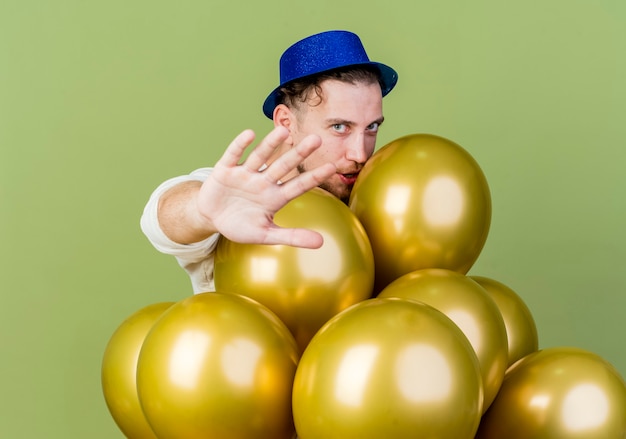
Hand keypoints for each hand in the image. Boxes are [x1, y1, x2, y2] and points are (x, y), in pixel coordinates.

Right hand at [196, 126, 335, 247]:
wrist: (211, 218)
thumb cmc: (240, 225)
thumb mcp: (265, 235)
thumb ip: (292, 236)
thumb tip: (321, 242)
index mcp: (275, 197)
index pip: (299, 185)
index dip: (315, 177)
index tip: (333, 167)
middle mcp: (263, 182)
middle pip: (284, 165)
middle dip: (299, 153)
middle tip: (317, 139)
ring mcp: (245, 174)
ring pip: (260, 156)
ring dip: (271, 144)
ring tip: (283, 131)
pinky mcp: (225, 170)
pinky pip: (233, 155)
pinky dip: (240, 145)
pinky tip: (249, 134)